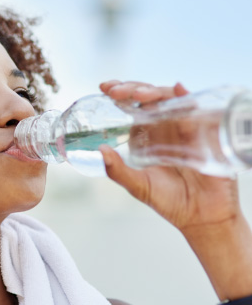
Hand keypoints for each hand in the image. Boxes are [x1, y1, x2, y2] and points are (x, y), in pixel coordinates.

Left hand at [97, 80, 241, 233]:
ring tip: (139, 96)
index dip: (120, 93)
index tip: (105, 87)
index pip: (132, 106)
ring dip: (154, 92)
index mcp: (146, 134)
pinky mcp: (204, 132)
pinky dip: (186, 97)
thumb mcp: (138, 186)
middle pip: (149, 97)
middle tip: (117, 91)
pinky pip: (197, 109)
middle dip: (132, 88)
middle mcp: (165, 126)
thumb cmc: (169, 201)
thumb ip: (117, 170)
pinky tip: (178, 90)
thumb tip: (100, 150)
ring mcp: (185, 127)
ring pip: (170, 98)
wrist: (202, 217)